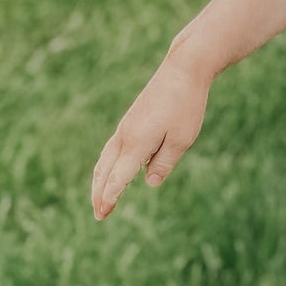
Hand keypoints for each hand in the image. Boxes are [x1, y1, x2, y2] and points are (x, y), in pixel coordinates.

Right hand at [91, 53, 211, 219]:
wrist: (182, 69)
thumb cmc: (186, 105)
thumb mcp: (181, 139)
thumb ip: (164, 163)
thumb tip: (149, 182)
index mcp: (137, 143)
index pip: (118, 177)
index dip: (111, 196)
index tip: (103, 212)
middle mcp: (125, 136)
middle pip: (105, 170)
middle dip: (100, 193)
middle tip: (99, 215)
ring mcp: (125, 127)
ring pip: (105, 159)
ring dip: (100, 180)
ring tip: (99, 198)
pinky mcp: (130, 121)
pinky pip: (112, 149)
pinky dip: (106, 165)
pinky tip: (110, 171)